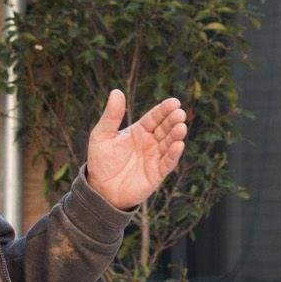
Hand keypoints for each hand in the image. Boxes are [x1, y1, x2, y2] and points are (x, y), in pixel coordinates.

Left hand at [80, 89, 188, 210]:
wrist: (100, 190)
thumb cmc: (101, 161)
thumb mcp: (102, 135)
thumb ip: (111, 115)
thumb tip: (116, 91)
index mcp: (138, 131)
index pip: (154, 117)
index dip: (164, 110)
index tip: (174, 102)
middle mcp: (150, 143)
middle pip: (165, 128)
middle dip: (173, 121)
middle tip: (179, 113)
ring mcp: (154, 158)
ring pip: (169, 144)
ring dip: (176, 136)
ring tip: (180, 127)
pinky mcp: (157, 174)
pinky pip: (167, 162)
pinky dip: (173, 154)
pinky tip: (178, 145)